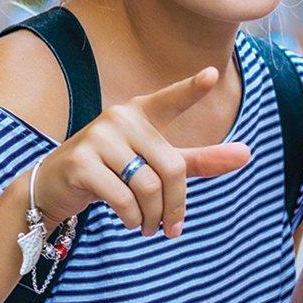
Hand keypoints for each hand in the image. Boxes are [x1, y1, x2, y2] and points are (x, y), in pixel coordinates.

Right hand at [33, 66, 251, 236]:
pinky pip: (122, 197)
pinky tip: (130, 221)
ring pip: (147, 186)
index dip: (192, 88)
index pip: (172, 100)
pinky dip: (132, 218)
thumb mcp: (156, 164)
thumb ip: (199, 160)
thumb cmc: (115, 171)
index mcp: (142, 112)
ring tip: (149, 227)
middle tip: (171, 228)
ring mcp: (98, 138)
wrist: (55, 187)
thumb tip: (247, 154)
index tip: (213, 75)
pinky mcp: (81, 163)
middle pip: (171, 168)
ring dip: (153, 217)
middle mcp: (121, 118)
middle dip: (175, 205)